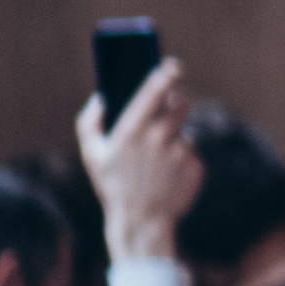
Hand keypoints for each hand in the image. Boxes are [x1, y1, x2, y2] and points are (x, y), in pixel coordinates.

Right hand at [77, 59, 200, 262]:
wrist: (142, 221)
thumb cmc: (113, 185)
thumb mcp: (92, 154)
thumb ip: (89, 121)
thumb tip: (101, 97)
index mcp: (132, 131)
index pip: (154, 91)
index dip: (165, 73)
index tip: (172, 64)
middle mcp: (159, 138)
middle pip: (180, 103)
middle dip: (176, 99)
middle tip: (170, 102)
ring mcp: (180, 151)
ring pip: (184, 128)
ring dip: (174, 132)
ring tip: (158, 151)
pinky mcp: (195, 164)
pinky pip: (190, 149)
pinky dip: (180, 154)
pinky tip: (167, 170)